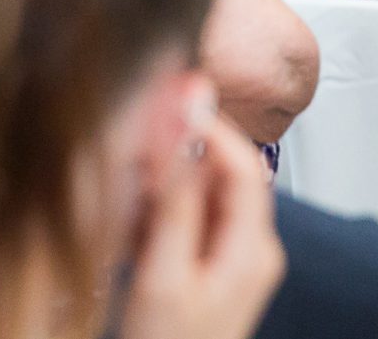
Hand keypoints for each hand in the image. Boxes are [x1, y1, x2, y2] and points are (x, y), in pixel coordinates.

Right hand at [122, 109, 282, 338]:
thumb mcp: (162, 272)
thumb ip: (175, 194)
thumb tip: (187, 113)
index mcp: (253, 248)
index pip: (243, 161)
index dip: (206, 126)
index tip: (162, 105)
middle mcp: (253, 249)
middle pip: (221, 174)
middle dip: (176, 157)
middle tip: (130, 155)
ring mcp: (232, 261)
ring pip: (200, 195)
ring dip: (162, 186)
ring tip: (124, 200)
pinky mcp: (209, 270)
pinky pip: (188, 221)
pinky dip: (158, 214)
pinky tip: (128, 231)